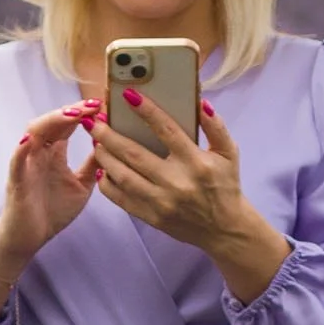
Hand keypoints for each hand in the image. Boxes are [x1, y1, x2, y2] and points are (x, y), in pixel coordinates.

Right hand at [0, 100, 103, 270]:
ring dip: (52, 121)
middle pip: (53, 122)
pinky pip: (16, 161)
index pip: (67, 125)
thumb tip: (112, 144)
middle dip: (72, 111)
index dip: (83, 113)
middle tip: (93, 104)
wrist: (29, 237)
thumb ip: (94, 165)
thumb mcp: (81, 185)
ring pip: (34, 133)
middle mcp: (40, 153)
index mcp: (55, 153)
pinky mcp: (16, 180)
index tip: (103, 105)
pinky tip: (30, 140)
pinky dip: (21, 149)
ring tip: (72, 114)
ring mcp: (26, 164)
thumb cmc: (52, 210)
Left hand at [91, 89, 248, 251]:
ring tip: (95, 141)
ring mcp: (161, 202)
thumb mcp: (229, 153)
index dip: (147, 111)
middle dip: (110, 135)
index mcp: (195, 162)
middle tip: (94, 121)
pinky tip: (102, 170)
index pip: (167, 130)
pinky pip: (122, 199)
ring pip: (124, 176)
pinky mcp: (152, 217)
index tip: (128, 95)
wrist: (225, 229)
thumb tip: (201, 103)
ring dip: (104, 157)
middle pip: (135, 154)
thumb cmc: (225, 185)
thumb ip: (216, 126)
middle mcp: (176, 182)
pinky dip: (108, 184)